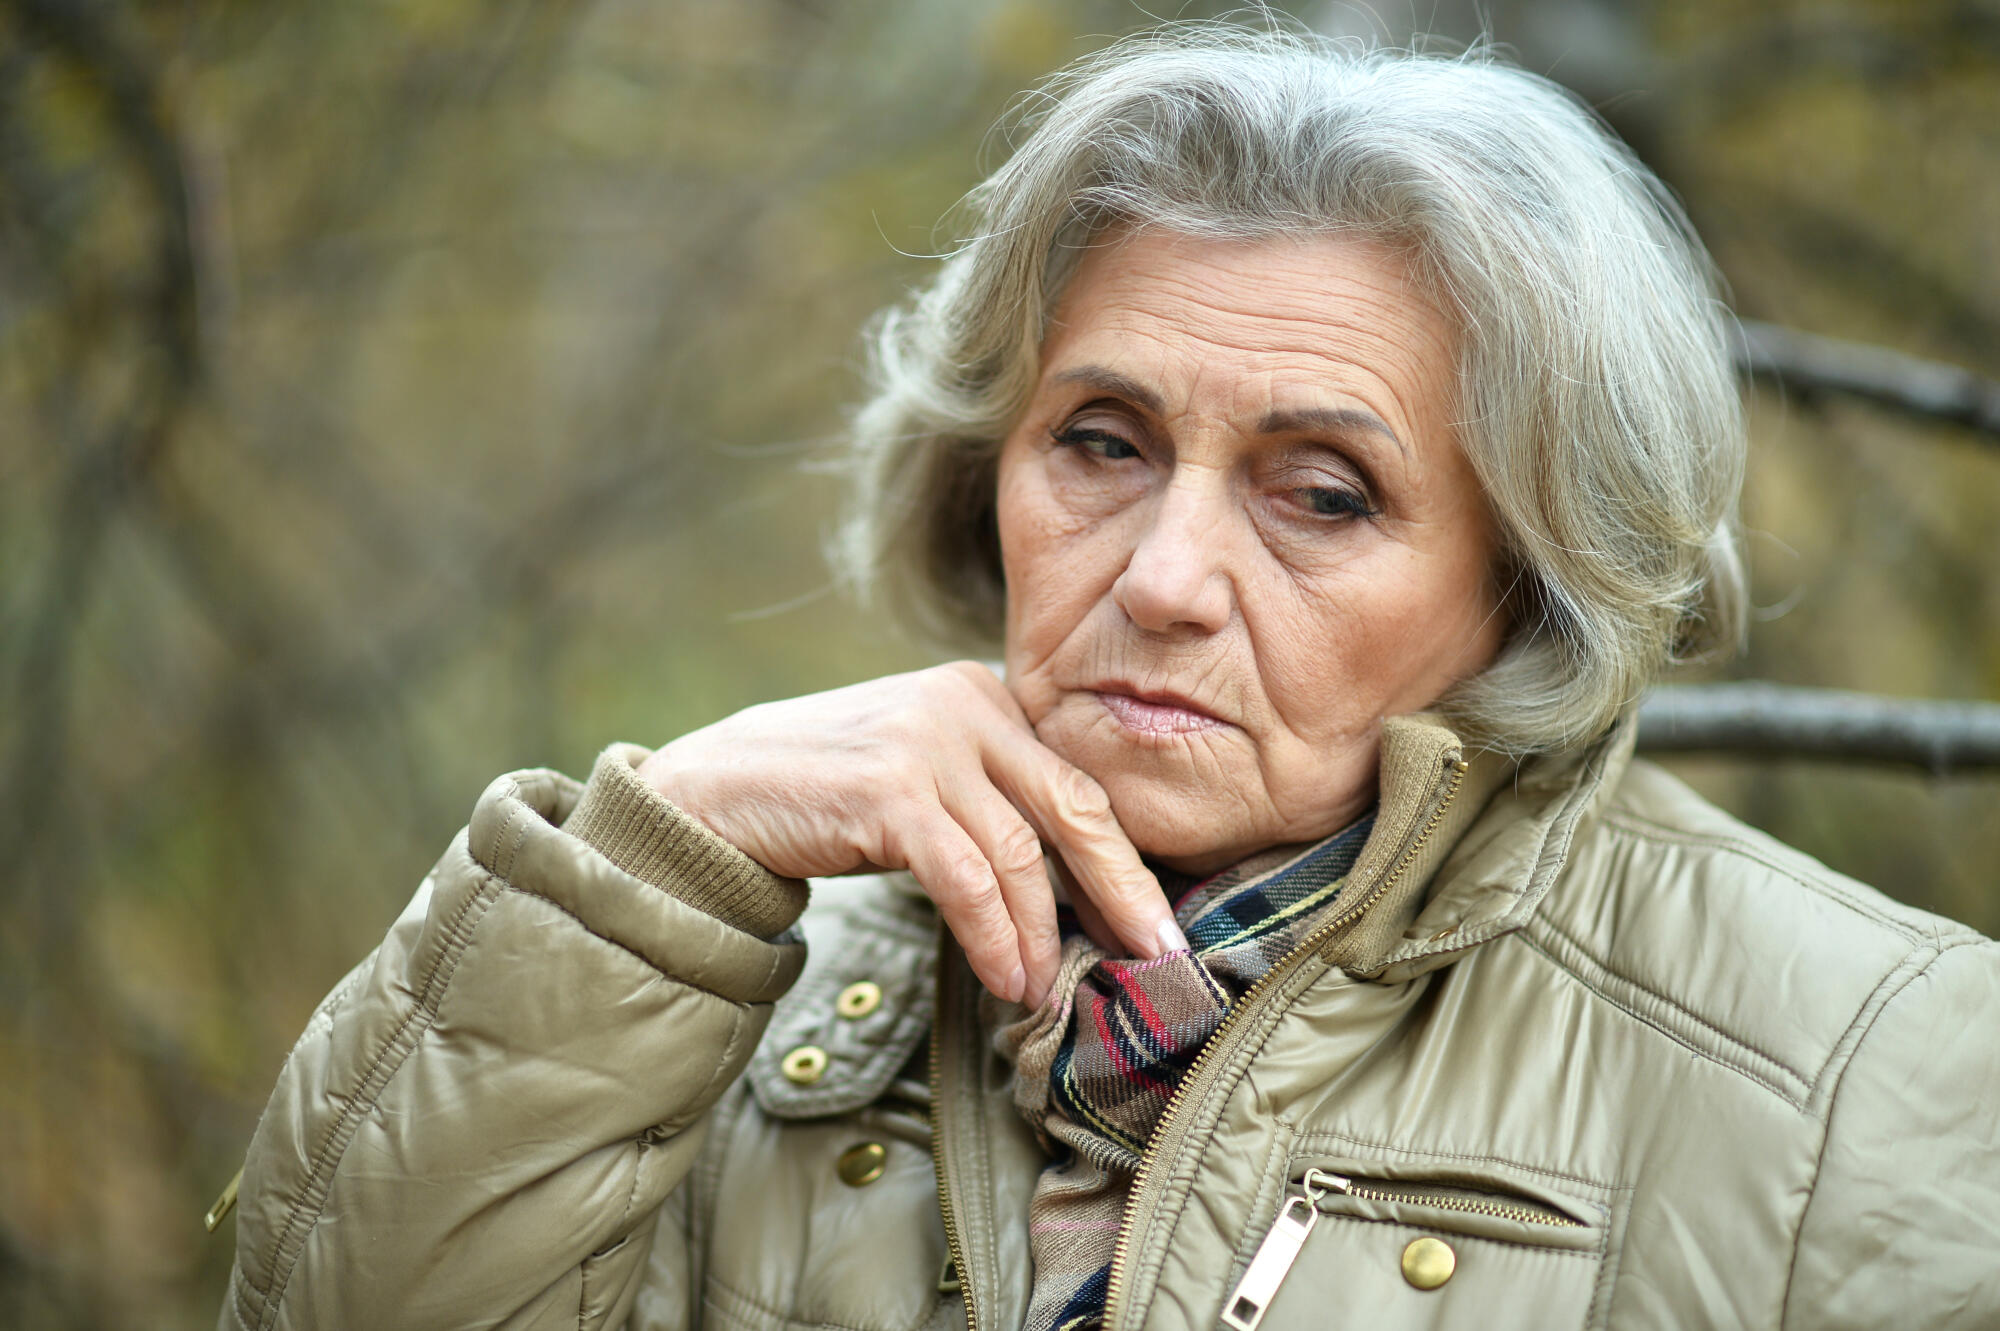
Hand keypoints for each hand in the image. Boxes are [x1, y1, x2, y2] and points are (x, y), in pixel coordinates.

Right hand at [636, 662, 1185, 1003]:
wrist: (710, 794)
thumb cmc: (821, 797)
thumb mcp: (919, 776)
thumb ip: (987, 800)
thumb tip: (1072, 889)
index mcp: (983, 693)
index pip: (1074, 782)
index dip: (1121, 859)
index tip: (1152, 922)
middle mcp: (964, 702)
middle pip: (1074, 808)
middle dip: (1122, 891)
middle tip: (1156, 957)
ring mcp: (927, 741)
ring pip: (1021, 854)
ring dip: (1041, 935)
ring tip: (1044, 989)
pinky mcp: (891, 788)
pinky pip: (968, 878)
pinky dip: (994, 936)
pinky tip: (1005, 978)